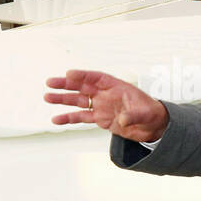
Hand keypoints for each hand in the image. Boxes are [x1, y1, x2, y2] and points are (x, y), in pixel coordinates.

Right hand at [44, 69, 168, 141]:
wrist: (152, 126)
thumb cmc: (150, 112)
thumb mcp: (144, 113)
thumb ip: (132, 115)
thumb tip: (123, 119)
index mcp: (116, 86)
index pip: (96, 78)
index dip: (83, 75)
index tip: (70, 74)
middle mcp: (105, 94)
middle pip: (82, 87)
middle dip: (66, 84)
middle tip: (51, 82)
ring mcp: (101, 106)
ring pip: (78, 101)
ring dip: (63, 100)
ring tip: (47, 97)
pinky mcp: (99, 118)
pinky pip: (81, 117)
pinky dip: (68, 118)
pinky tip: (56, 119)